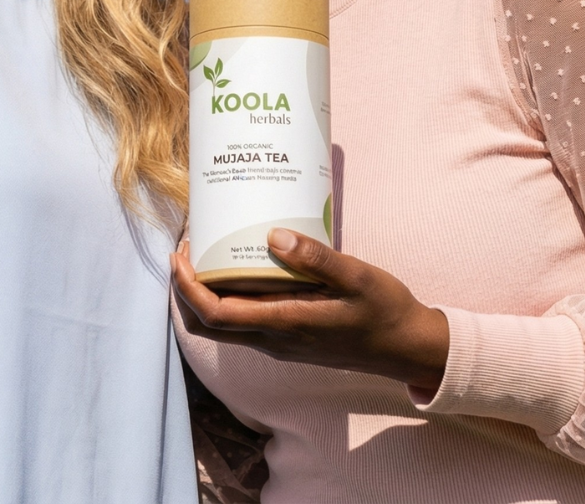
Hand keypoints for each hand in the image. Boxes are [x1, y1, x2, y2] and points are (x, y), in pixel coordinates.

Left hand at [172, 229, 448, 393]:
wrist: (406, 348)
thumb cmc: (384, 310)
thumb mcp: (356, 276)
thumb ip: (316, 258)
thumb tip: (272, 236)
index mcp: (286, 324)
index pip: (216, 314)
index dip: (187, 288)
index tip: (178, 255)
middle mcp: (275, 340)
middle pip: (209, 325)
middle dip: (185, 289)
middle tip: (185, 247)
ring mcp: (281, 343)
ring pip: (224, 326)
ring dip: (203, 293)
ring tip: (205, 250)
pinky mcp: (289, 338)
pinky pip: (244, 321)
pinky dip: (226, 297)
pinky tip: (240, 266)